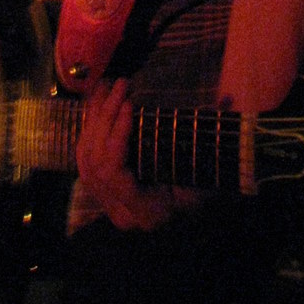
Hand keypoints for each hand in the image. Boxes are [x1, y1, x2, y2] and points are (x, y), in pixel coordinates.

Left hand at [76, 79, 198, 231]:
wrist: (187, 218)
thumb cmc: (199, 197)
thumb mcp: (204, 179)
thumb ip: (200, 147)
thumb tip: (218, 104)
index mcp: (145, 212)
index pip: (113, 171)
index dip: (116, 135)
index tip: (130, 104)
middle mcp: (120, 211)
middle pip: (95, 159)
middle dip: (105, 117)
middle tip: (122, 85)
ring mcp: (107, 202)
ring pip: (86, 155)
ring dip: (95, 117)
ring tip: (107, 86)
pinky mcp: (101, 190)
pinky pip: (85, 155)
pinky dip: (90, 127)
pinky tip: (97, 102)